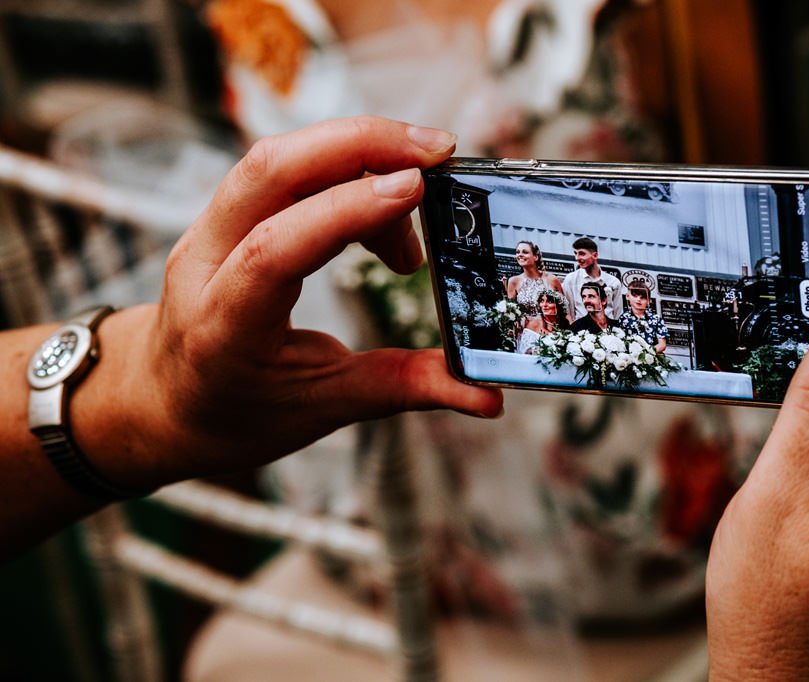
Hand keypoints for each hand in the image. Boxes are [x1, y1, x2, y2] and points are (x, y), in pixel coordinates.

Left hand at [75, 117, 502, 488]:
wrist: (161, 400)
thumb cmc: (236, 412)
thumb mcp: (323, 408)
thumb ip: (406, 388)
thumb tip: (488, 397)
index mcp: (222, 326)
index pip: (275, 248)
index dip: (347, 210)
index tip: (416, 188)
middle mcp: (202, 262)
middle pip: (269, 168)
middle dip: (359, 142)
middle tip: (438, 150)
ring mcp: (208, 228)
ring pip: (278, 155)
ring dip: (358, 149)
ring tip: (421, 197)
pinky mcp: (227, 211)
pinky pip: (285, 166)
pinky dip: (343, 166)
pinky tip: (385, 200)